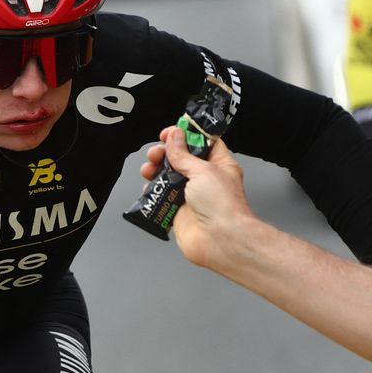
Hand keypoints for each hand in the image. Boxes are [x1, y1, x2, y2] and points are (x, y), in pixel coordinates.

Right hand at [139, 127, 252, 267]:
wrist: (220, 239)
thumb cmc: (223, 205)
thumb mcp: (203, 170)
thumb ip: (184, 154)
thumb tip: (174, 137)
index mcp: (219, 165)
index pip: (202, 142)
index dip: (185, 135)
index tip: (170, 133)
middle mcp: (205, 179)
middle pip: (181, 158)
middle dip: (165, 153)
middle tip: (157, 152)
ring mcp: (191, 195)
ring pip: (168, 177)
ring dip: (156, 170)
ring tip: (149, 168)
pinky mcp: (178, 211)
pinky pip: (161, 197)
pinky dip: (152, 191)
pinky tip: (148, 187)